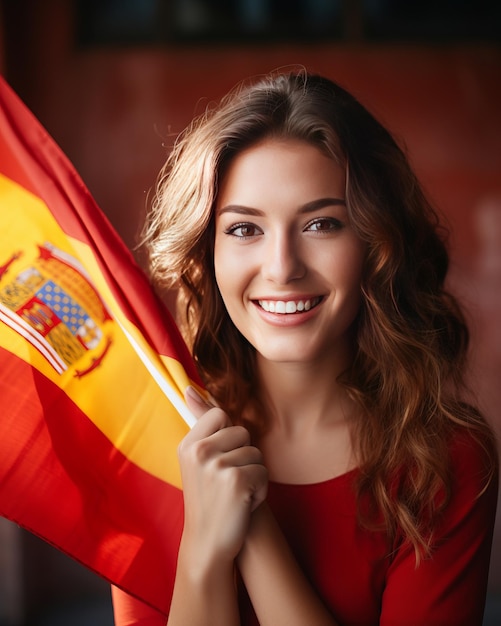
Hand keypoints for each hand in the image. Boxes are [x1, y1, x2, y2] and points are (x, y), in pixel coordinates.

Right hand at [178, 387, 267, 569]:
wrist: (207, 544)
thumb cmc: (208, 499)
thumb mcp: (197, 460)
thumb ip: (200, 424)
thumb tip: (190, 388)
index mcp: (188, 444)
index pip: (221, 414)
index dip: (230, 437)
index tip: (222, 459)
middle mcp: (198, 451)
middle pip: (243, 432)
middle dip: (244, 456)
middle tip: (228, 482)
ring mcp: (216, 465)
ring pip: (256, 453)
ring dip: (253, 475)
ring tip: (235, 494)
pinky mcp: (236, 480)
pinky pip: (263, 472)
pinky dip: (260, 490)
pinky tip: (243, 505)